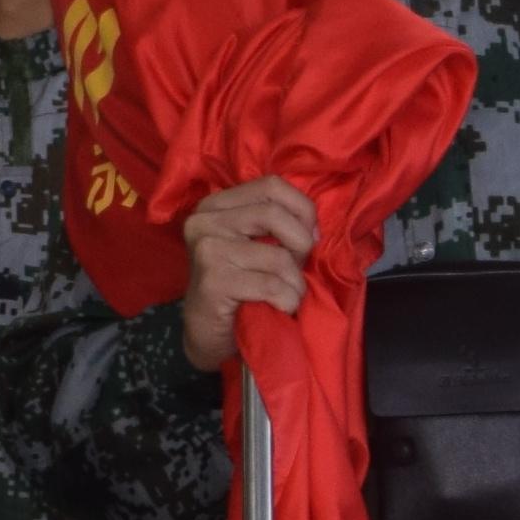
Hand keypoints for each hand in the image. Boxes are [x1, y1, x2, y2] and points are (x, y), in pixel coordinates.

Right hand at [175, 176, 317, 373]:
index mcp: (216, 204)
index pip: (272, 185)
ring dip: (295, 283)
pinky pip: (272, 285)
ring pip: (277, 256)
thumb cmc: (239, 288)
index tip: (310, 237)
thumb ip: (278, 225)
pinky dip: (288, 300)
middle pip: (274, 214)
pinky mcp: (213, 281)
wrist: (207, 335)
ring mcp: (207, 250)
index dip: (302, 209)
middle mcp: (205, 220)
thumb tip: (314, 228)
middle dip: (300, 245)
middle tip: (296, 271)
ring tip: (287, 295)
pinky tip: (281, 308)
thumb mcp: (256, 245)